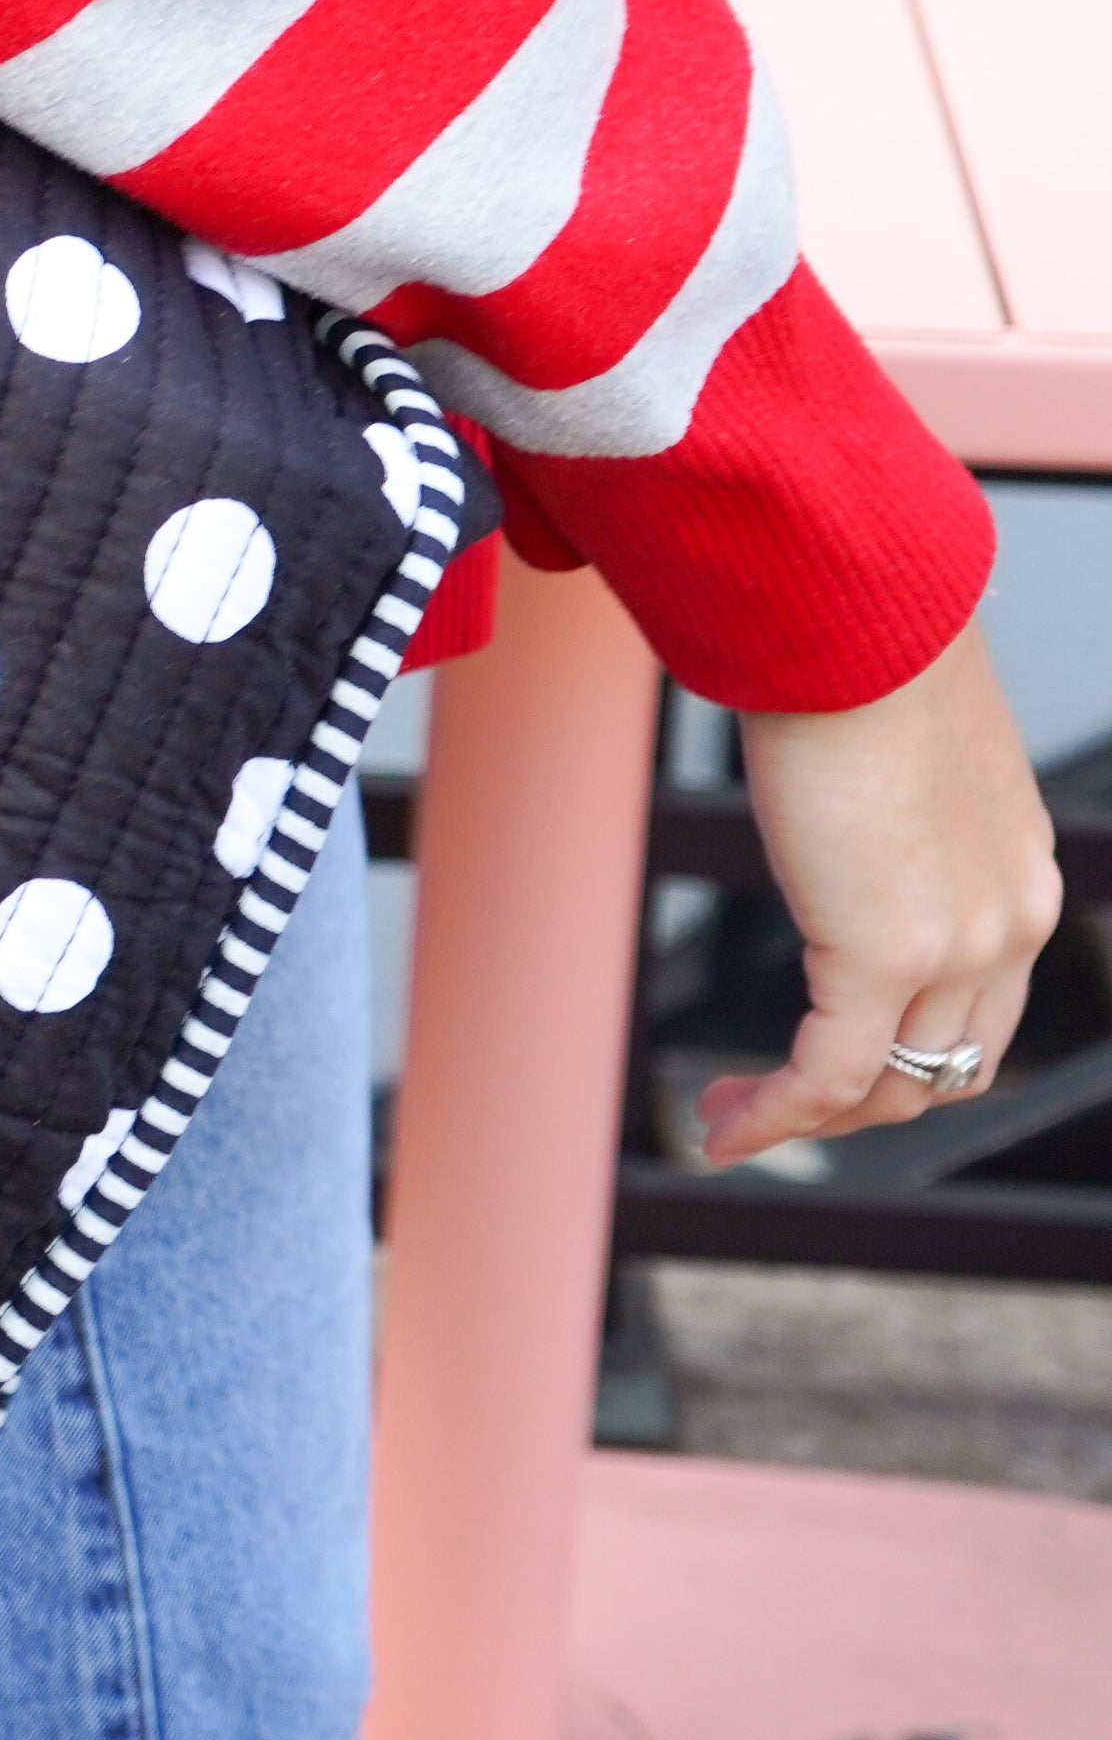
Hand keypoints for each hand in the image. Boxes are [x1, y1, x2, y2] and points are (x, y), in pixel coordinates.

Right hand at [704, 625, 1064, 1163]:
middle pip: (942, 1063)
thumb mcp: (896, 750)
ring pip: (890, 1082)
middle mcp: (1013, 921)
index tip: (812, 1052)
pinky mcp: (887, 950)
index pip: (976, 1011)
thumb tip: (822, 788)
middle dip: (856, 1101)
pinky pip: (827, 1075)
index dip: (897, 1053)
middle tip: (766, 1100)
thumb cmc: (856, 650)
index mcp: (1020, 875)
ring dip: (805, 1117)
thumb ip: (886, 805)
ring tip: (724, 1113)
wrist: (856, 613)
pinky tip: (719, 1127)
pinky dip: (772, 1118)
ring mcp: (960, 944)